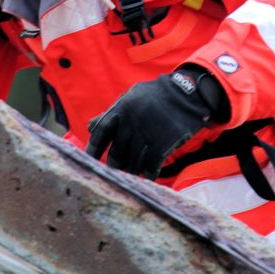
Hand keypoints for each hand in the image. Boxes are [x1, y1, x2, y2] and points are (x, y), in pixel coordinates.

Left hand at [85, 66, 226, 178]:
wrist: (186, 95)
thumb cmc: (154, 97)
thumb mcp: (130, 98)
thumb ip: (110, 113)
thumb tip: (90, 127)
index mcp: (120, 110)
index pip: (99, 134)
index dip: (92, 150)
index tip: (89, 162)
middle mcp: (130, 123)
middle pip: (115, 154)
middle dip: (113, 166)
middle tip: (112, 172)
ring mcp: (146, 135)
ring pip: (132, 164)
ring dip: (130, 172)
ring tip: (129, 176)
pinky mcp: (162, 145)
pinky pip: (150, 167)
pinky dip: (147, 175)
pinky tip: (147, 178)